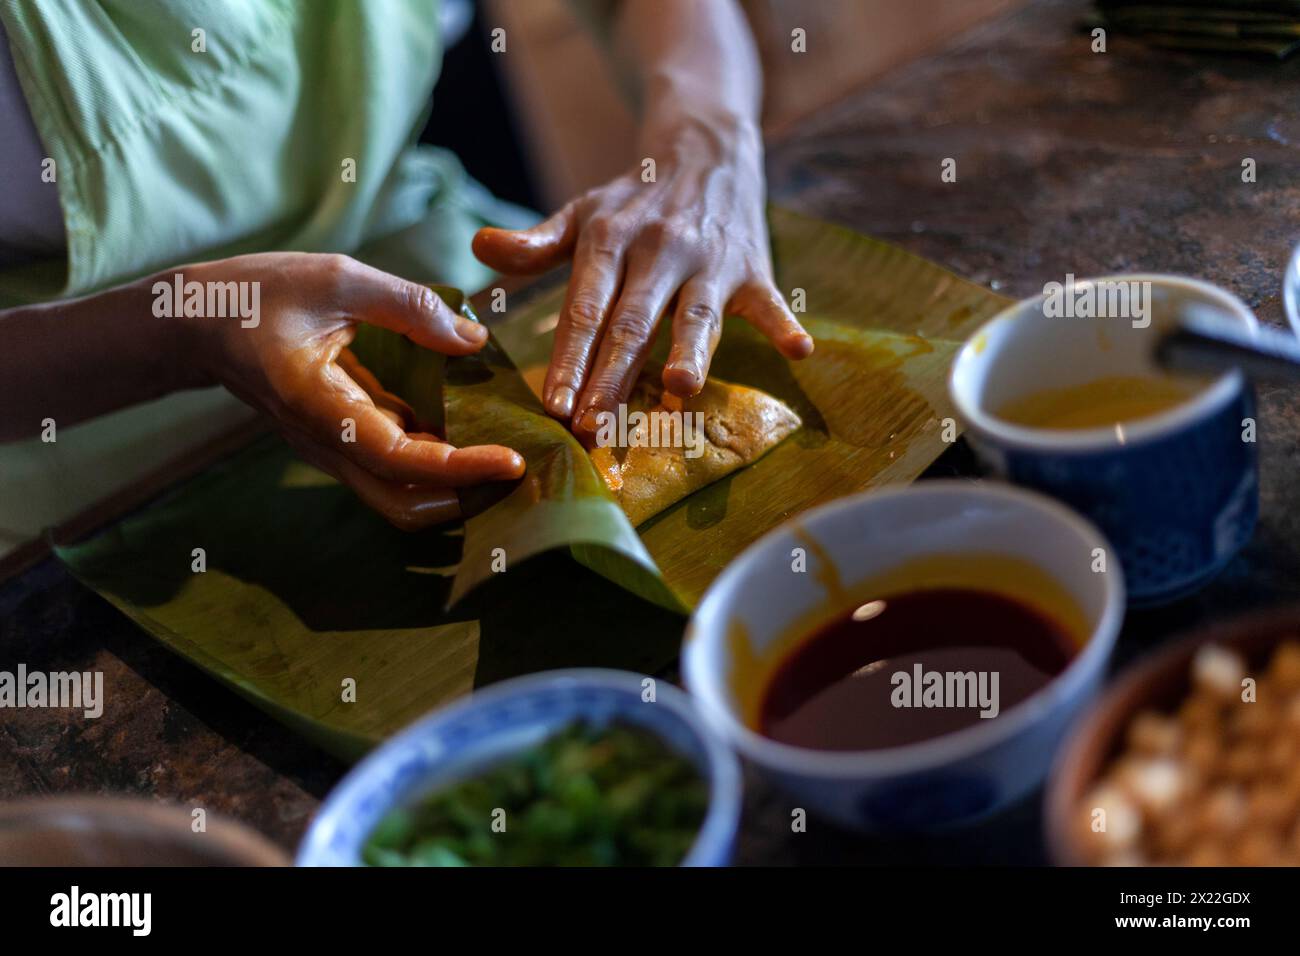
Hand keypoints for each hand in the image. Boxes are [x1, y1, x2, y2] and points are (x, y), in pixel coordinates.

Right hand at [177, 253, 524, 528]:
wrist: (194, 323)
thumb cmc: (257, 293)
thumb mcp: (336, 279)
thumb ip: (409, 307)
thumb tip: (474, 338)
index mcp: (321, 408)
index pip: (400, 460)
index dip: (461, 469)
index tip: (512, 462)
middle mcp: (327, 444)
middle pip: (404, 505)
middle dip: (465, 497)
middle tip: (517, 469)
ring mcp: (332, 448)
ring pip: (400, 495)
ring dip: (453, 485)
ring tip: (506, 455)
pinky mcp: (340, 440)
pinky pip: (394, 468)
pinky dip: (436, 462)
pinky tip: (472, 432)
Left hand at [472, 115, 812, 440]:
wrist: (707, 146)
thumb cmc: (635, 199)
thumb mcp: (583, 212)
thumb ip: (536, 243)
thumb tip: (479, 249)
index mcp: (609, 239)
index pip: (585, 308)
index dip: (569, 358)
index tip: (554, 407)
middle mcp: (658, 249)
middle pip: (633, 322)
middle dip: (612, 376)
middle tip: (594, 426)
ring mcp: (709, 260)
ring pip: (696, 314)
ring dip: (691, 350)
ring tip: (680, 388)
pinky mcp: (753, 267)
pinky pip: (770, 300)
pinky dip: (785, 323)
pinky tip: (800, 350)